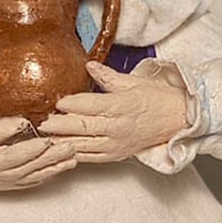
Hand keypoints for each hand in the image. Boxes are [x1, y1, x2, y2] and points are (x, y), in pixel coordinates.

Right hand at [0, 116, 76, 192]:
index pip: (20, 154)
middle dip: (54, 158)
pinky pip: (30, 182)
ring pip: (35, 176)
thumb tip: (24, 122)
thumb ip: (2, 128)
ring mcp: (6, 183)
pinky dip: (46, 176)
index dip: (37, 148)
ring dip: (55, 168)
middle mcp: (2, 176)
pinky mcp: (7, 185)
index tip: (51, 140)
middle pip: (33, 167)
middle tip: (72, 147)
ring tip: (73, 159)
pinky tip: (57, 170)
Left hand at [38, 61, 189, 162]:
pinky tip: (60, 150)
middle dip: (60, 126)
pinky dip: (74, 154)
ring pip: (83, 145)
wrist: (178, 120)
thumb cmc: (158, 98)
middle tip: (42, 123)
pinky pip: (90, 157)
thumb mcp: (134, 82)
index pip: (91, 106)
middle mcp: (118, 127)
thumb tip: (89, 65)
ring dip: (62, 142)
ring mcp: (116, 144)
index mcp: (122, 106)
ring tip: (45, 138)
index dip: (72, 104)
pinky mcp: (115, 155)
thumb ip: (108, 77)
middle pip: (83, 127)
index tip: (58, 102)